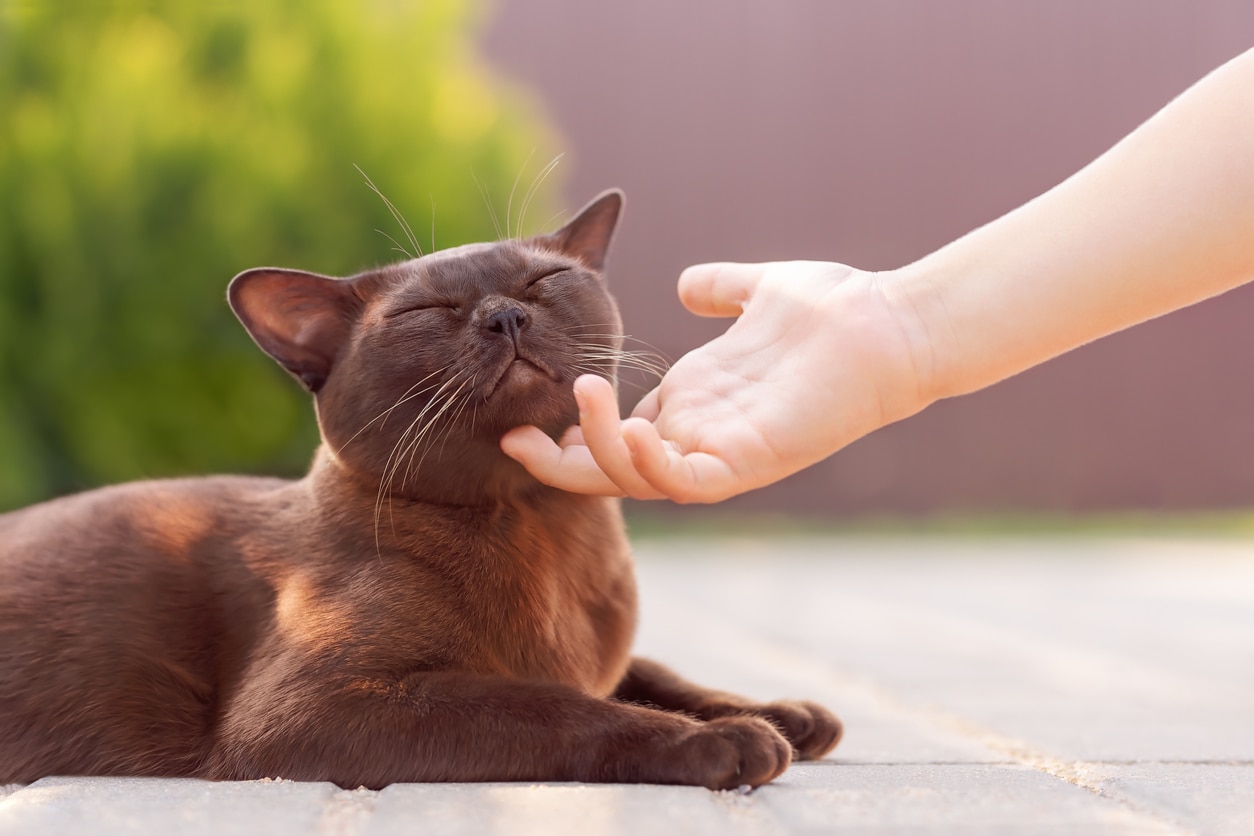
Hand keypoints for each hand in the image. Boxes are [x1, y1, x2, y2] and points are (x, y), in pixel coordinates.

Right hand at [501, 260, 933, 501]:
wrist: (891, 322)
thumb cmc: (833, 309)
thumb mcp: (756, 292)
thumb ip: (720, 289)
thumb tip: (689, 284)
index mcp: (693, 404)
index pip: (614, 434)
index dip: (569, 433)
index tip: (522, 417)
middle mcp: (699, 436)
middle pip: (612, 470)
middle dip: (558, 463)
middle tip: (514, 439)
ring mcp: (723, 453)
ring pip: (639, 481)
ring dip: (599, 452)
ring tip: (579, 398)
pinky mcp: (752, 463)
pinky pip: (687, 484)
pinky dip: (652, 467)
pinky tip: (636, 429)